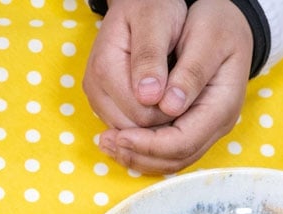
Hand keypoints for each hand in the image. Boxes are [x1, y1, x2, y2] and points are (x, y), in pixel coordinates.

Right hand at [83, 0, 187, 131]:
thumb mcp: (156, 21)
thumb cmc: (152, 7)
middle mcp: (95, 89)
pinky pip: (127, 128)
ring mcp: (96, 98)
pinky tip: (164, 103)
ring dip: (155, 124)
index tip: (187, 95)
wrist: (138, 3)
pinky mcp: (102, 104)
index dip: (169, 113)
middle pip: (134, 129)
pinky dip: (147, 123)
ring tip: (175, 98)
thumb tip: (149, 96)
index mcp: (105, 69)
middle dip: (162, 121)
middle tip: (185, 98)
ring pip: (130, 133)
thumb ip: (151, 58)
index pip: (141, 115)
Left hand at [94, 0, 253, 173]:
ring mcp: (204, 128)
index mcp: (222, 105)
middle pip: (176, 158)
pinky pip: (167, 150)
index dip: (149, 144)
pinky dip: (143, 149)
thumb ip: (190, 72)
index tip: (120, 135)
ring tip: (108, 143)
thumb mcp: (207, 36)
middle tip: (106, 142)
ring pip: (170, 160)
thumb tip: (168, 106)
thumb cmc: (218, 23)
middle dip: (139, 154)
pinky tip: (120, 136)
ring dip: (138, 156)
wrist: (227, 23)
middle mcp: (215, 124)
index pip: (182, 142)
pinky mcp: (191, 125)